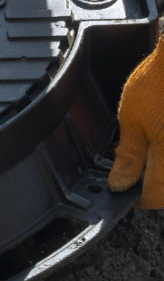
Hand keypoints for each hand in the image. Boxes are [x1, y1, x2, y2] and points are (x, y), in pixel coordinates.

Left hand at [108, 37, 163, 207]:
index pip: (157, 197)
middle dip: (155, 184)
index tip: (126, 192)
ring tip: (150, 150)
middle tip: (135, 171)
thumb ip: (129, 156)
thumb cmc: (159, 81)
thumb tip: (121, 183)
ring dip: (163, 168)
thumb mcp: (132, 119)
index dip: (138, 199)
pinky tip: (162, 134)